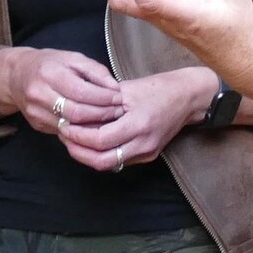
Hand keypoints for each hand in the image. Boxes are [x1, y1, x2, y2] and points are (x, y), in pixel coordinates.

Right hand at [0, 47, 122, 134]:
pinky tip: (94, 124)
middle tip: (118, 111)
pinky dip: (82, 129)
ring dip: (94, 125)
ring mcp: (36, 112)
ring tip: (110, 118)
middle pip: (77, 113)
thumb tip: (114, 88)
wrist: (16, 76)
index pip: (82, 92)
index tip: (118, 98)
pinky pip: (64, 131)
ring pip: (71, 126)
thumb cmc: (49, 64)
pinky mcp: (36, 124)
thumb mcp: (73, 58)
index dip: (103, 98)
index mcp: (49, 74)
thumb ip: (95, 71)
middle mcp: (39, 95)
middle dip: (102, 114)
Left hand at [58, 69, 214, 170]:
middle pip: (101, 160)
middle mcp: (144, 143)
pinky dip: (102, 153)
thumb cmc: (159, 88)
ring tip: (73, 140)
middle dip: (78, 151)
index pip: (99, 140)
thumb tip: (75, 112)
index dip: (77, 135)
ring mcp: (147, 153)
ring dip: (87, 155)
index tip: (63, 124)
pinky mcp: (148, 156)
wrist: (188, 97)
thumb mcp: (127, 90)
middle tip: (63, 136)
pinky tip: (91, 142)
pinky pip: (119, 160)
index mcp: (139, 124)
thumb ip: (102, 104)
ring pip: (109, 164)